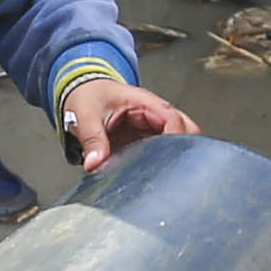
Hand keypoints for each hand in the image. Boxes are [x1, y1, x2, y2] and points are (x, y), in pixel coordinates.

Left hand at [61, 74, 198, 168]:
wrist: (83, 93)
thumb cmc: (89, 95)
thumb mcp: (85, 116)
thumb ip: (91, 140)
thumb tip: (95, 163)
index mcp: (144, 103)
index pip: (172, 119)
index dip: (176, 138)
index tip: (170, 159)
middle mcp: (154, 115)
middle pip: (186, 131)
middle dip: (184, 150)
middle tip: (171, 172)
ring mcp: (152, 129)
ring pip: (177, 144)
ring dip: (171, 159)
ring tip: (160, 177)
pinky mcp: (146, 141)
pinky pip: (162, 153)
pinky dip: (160, 164)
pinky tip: (150, 177)